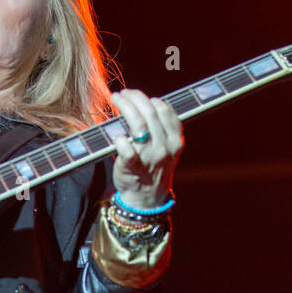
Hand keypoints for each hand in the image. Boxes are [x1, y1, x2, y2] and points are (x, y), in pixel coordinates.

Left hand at [110, 89, 182, 210]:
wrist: (146, 199)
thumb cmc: (153, 169)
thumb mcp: (167, 150)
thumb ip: (162, 129)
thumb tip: (145, 104)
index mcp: (175, 141)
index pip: (165, 111)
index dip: (150, 99)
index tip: (138, 96)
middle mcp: (164, 147)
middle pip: (150, 112)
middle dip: (135, 97)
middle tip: (123, 94)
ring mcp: (149, 157)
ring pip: (138, 123)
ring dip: (125, 106)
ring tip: (117, 99)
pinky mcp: (132, 166)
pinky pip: (126, 148)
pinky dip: (119, 138)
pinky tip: (116, 134)